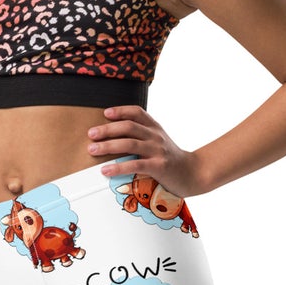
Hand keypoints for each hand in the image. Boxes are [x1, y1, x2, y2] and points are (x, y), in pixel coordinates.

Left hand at [86, 105, 205, 197]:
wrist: (194, 173)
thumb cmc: (171, 160)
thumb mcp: (159, 143)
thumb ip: (142, 138)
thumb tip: (115, 140)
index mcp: (155, 128)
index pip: (137, 112)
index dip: (120, 110)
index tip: (105, 113)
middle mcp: (156, 136)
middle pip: (128, 126)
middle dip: (107, 129)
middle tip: (91, 134)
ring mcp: (158, 150)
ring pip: (129, 143)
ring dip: (108, 146)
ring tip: (92, 149)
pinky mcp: (159, 166)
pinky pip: (135, 164)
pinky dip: (118, 167)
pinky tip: (105, 170)